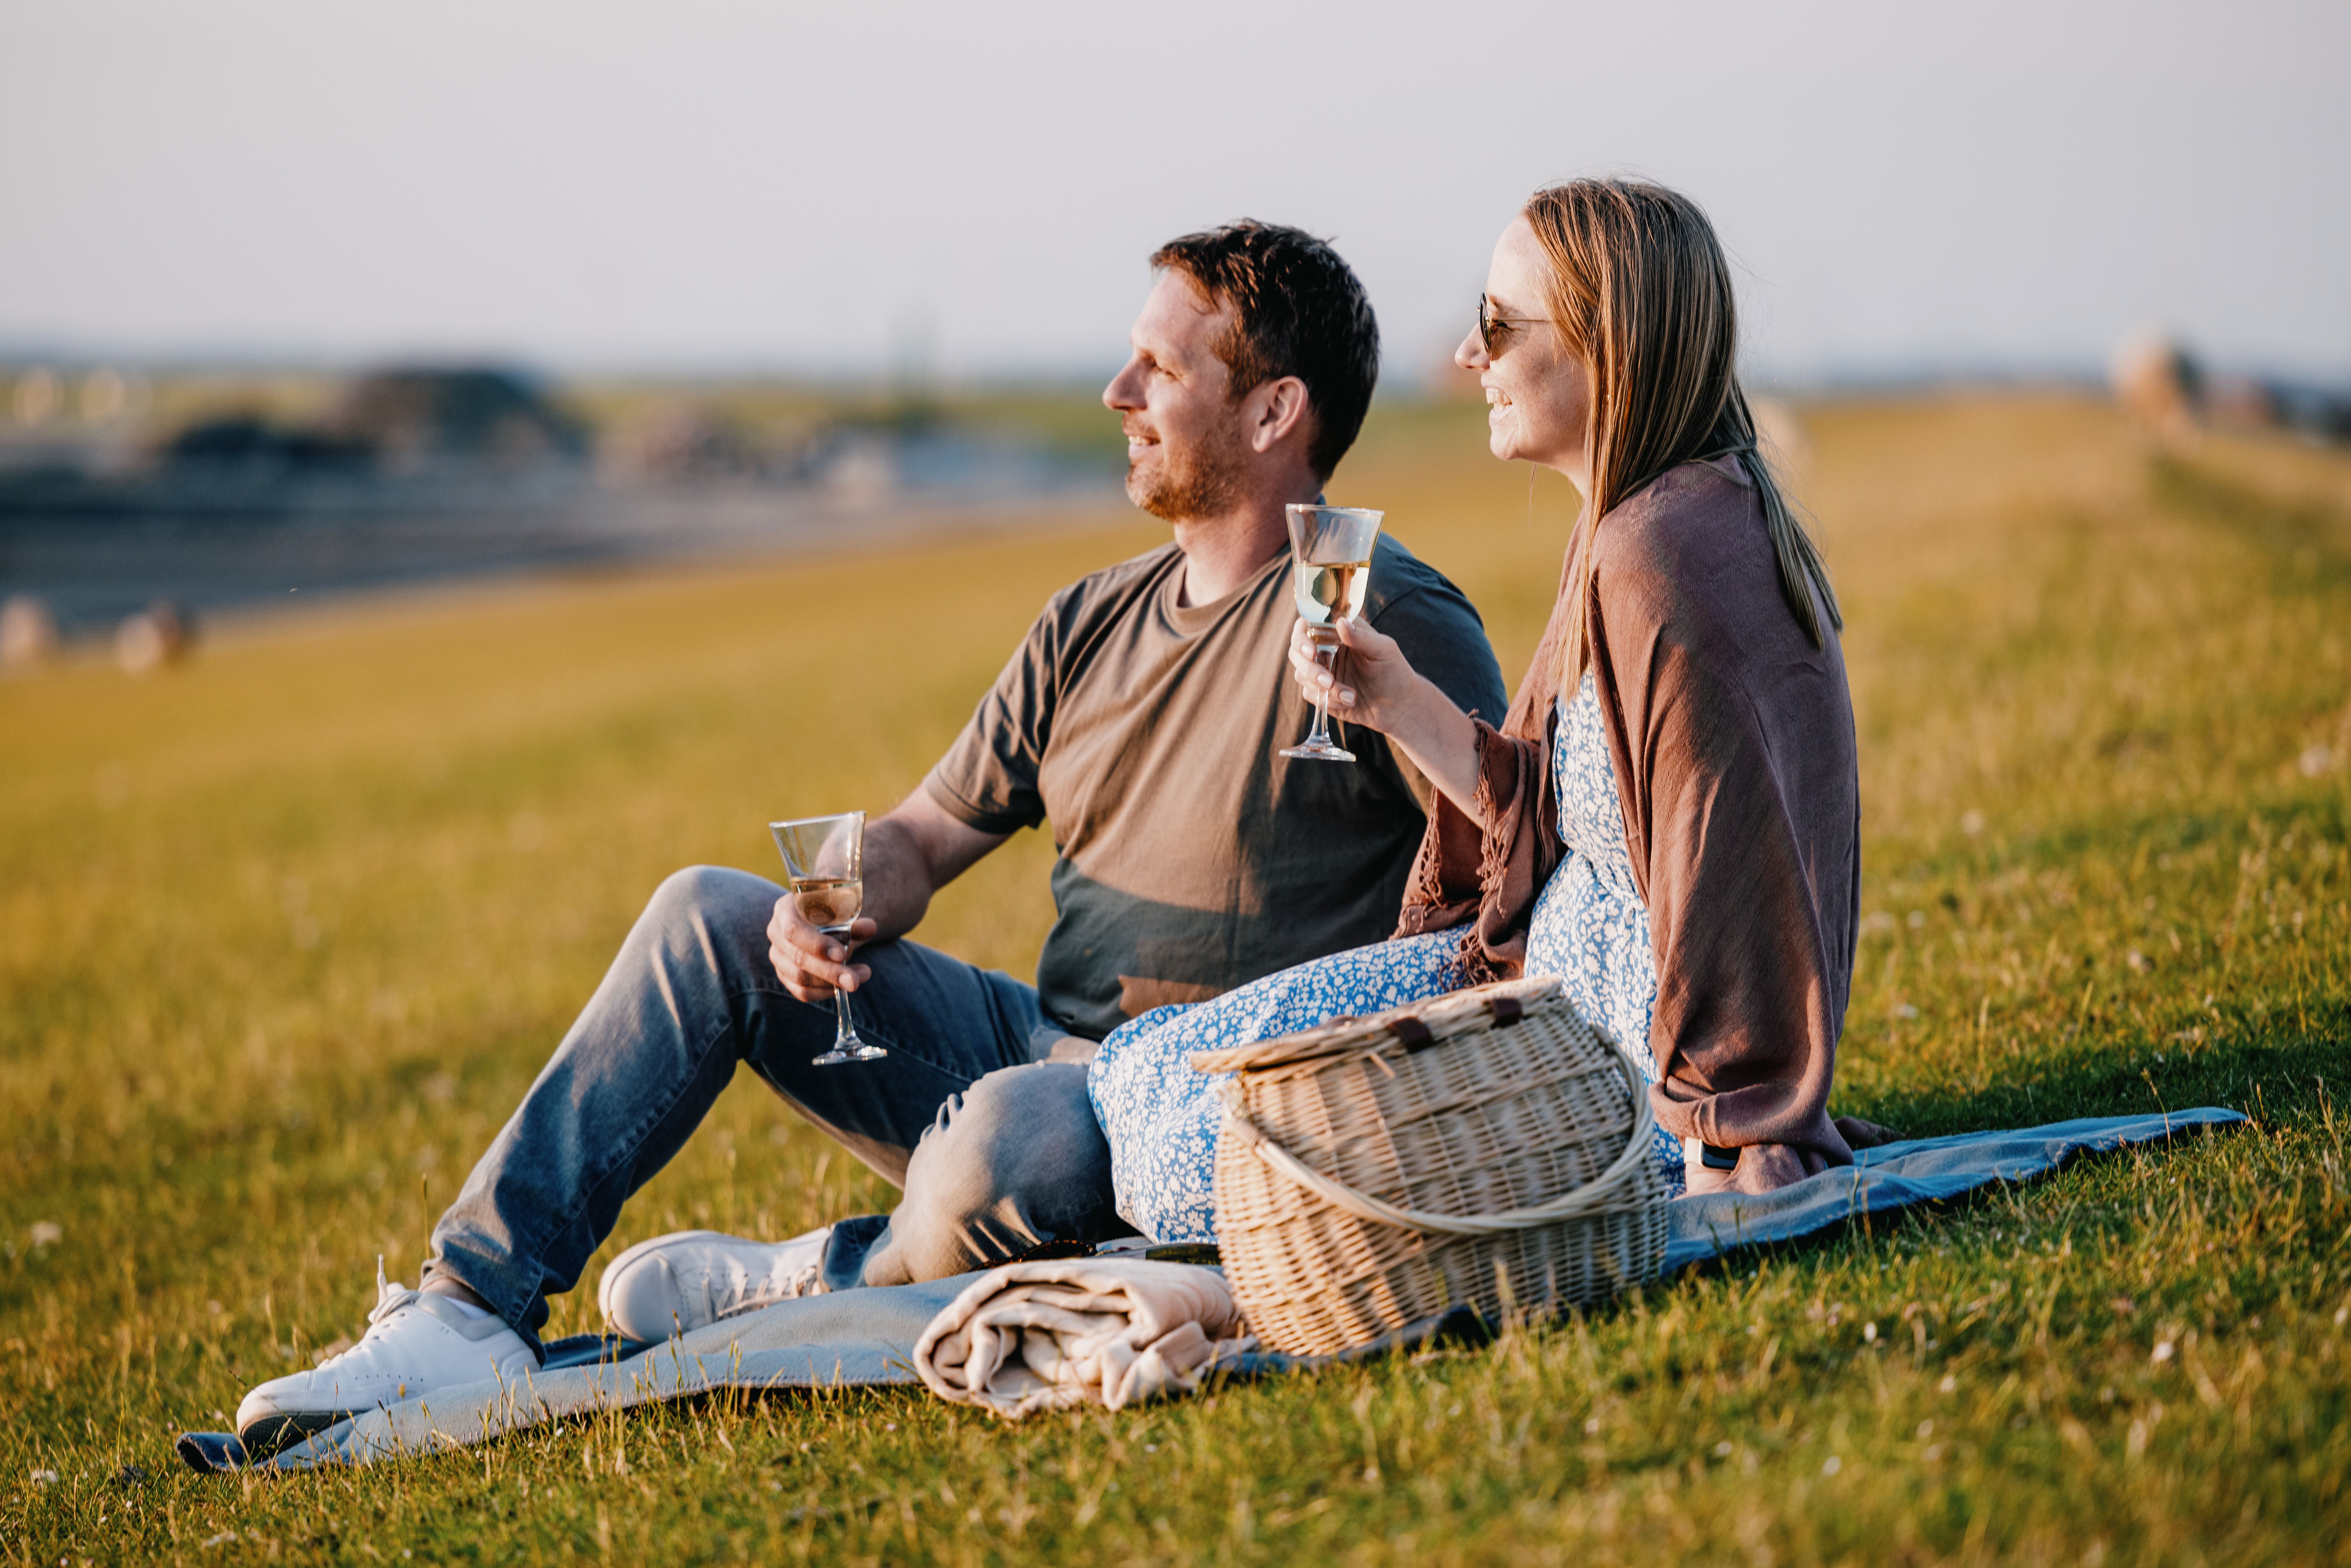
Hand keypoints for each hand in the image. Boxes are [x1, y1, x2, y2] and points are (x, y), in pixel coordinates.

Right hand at [766, 895, 876, 1003]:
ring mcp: (777, 956)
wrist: (820, 922)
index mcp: (786, 910)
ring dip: (831, 984)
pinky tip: (842, 988)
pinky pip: (801, 992)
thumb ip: (854, 922)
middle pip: (798, 958)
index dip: (817, 945)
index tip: (841, 955)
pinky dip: (824, 993)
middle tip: (855, 980)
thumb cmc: (830, 914)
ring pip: (799, 978)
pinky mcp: (784, 974)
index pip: (794, 930)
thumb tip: (869, 927)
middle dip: (829, 972)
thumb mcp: (841, 913)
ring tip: (858, 978)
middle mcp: (776, 933)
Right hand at [1287, 615, 1420, 734]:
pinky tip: (1349, 701)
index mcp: (1337, 633)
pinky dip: (1329, 700)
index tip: (1311, 650)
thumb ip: (1361, 637)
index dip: (1302, 636)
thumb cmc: (1394, 671)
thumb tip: (1339, 622)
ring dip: (1323, 688)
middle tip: (1329, 681)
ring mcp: (1322, 671)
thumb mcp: (1383, 649)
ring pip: (1301, 675)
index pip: (1308, 625)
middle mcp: (1325, 649)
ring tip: (1351, 695)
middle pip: (1296, 652)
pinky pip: (1311, 695)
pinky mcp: (1322, 692)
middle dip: (1309, 668)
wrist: (1399, 706)